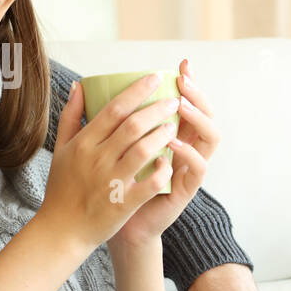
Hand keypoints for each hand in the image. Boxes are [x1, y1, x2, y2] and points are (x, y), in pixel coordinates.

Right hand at [42, 70, 180, 253]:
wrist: (62, 229)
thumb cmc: (62, 187)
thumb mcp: (62, 149)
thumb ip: (71, 116)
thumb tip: (78, 86)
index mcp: (83, 143)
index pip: (114, 109)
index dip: (137, 91)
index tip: (155, 77)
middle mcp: (97, 159)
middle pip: (132, 126)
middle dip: (157, 109)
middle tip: (173, 100)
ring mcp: (111, 181)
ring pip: (143, 151)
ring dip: (162, 135)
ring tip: (174, 126)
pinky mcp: (123, 203)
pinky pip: (149, 183)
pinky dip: (162, 170)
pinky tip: (170, 161)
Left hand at [109, 58, 219, 249]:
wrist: (109, 225)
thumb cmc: (106, 183)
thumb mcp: (101, 145)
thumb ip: (94, 117)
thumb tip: (80, 84)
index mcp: (167, 134)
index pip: (186, 102)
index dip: (189, 83)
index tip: (182, 65)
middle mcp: (183, 147)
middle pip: (204, 114)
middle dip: (197, 94)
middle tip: (183, 81)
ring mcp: (187, 168)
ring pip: (210, 138)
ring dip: (197, 119)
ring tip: (180, 104)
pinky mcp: (185, 190)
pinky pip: (197, 169)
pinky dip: (187, 154)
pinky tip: (172, 143)